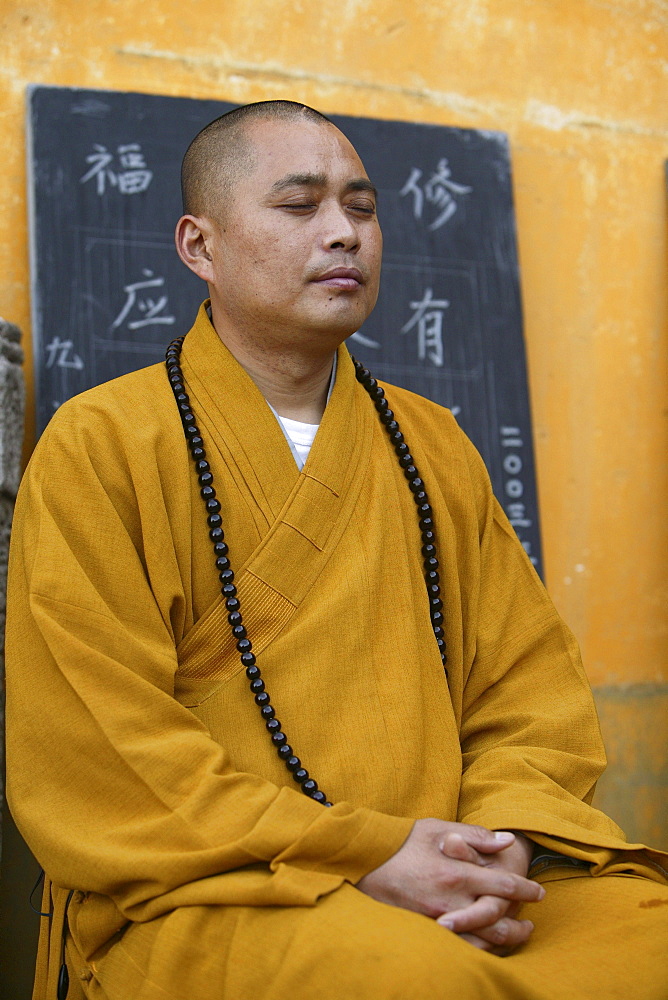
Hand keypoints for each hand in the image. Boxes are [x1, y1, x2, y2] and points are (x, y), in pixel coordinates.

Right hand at [356, 819, 543, 934]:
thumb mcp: (439, 829)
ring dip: (502, 942)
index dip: (526, 890)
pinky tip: (485, 944)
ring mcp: (437, 921)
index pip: (503, 886)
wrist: (365, 860)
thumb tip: (507, 842)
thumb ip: (476, 836)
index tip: (540, 892)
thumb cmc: (404, 841)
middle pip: (498, 922)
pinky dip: (478, 948)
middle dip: (519, 926)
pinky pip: (459, 947)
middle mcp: (450, 901)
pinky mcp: (424, 932)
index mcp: (457, 873)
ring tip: (513, 937)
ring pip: (481, 942)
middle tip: (531, 925)